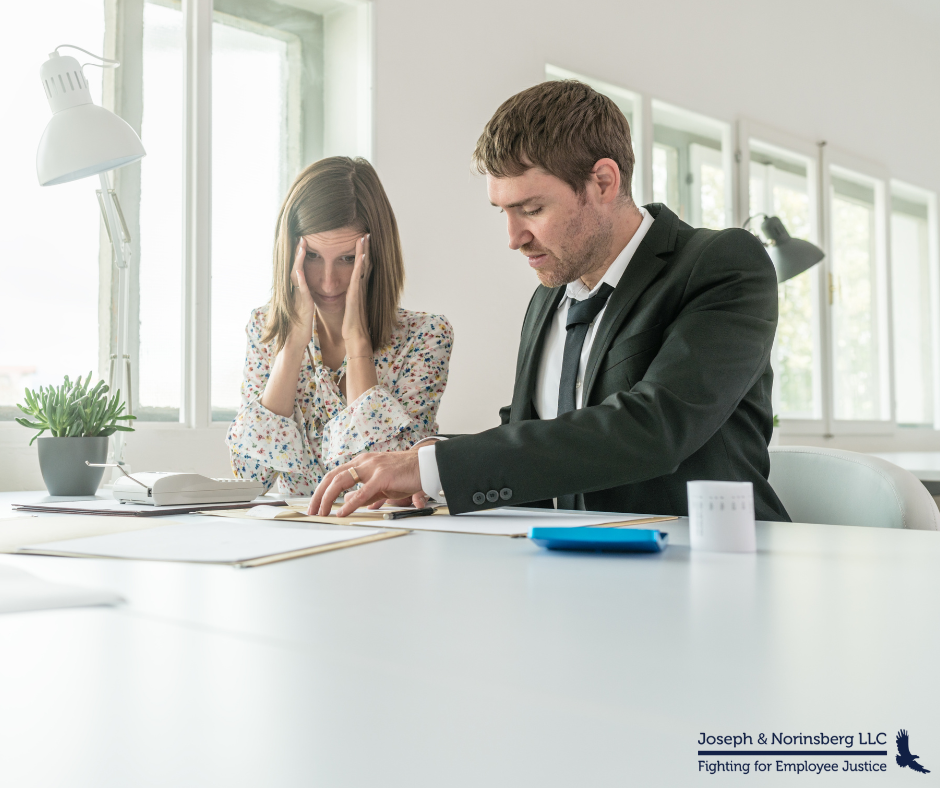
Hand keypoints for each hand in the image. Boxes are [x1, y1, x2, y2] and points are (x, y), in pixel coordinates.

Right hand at [289, 237, 314, 345]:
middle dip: (298, 252)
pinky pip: (301, 289)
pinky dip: (300, 279)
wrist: (296, 340)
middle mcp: (296, 290)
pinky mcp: (302, 304)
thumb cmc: (301, 324)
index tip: (304, 240)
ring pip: (296, 274)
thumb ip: (305, 294)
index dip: (300, 255)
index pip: (299, 268)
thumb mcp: (305, 305)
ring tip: (301, 246)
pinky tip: (300, 269)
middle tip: (301, 236)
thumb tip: (306, 286)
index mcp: (299, 289)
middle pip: (295, 267)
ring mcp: (297, 296)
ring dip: (298, 260)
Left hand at [308, 450, 422, 516]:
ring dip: (328, 499)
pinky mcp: (382, 476)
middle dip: (319, 495)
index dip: (322, 489)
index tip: (315, 504)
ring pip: (341, 481)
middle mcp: (364, 461)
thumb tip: (351, 502)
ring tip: (322, 512)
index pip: (335, 474)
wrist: (426, 466)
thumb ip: (366, 493)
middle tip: (312, 511)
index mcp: (362, 462)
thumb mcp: (382, 485)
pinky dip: (349, 503)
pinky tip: (342, 512)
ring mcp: (372, 467)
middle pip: (332, 477)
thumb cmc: (406, 475)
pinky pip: (362, 492)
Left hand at [341, 234, 371, 347]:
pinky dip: (361, 266)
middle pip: (365, 263)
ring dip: (364, 251)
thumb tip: (351, 293)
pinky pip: (358, 277)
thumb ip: (352, 298)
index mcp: (359, 288)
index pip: (362, 267)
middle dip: (366, 248)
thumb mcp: (352, 307)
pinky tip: (362, 255)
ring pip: (363, 267)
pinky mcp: (355, 295)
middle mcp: (361, 287)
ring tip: (365, 237)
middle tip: (367, 233)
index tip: (363, 241)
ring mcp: (359, 290)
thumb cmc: (352, 324)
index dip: (364, 254)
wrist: (355, 336)